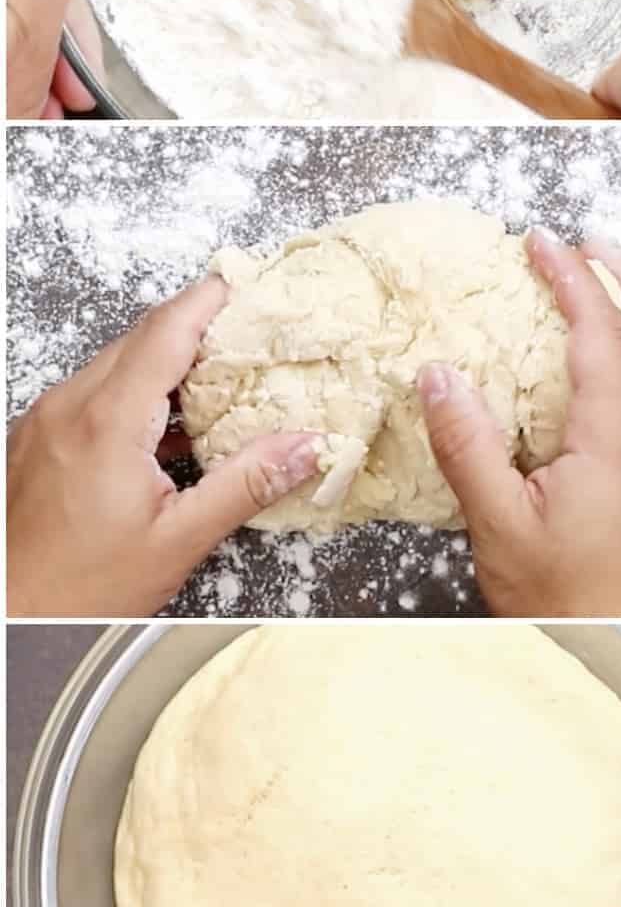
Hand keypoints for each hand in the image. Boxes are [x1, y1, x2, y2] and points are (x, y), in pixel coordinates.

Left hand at [7, 277, 325, 615]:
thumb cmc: (75, 592)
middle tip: (249, 334)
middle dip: (197, 328)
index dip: (209, 298)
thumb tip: (304, 448)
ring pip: (116, 363)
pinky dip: (136, 392)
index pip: (166, 330)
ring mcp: (46, 422)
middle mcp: (67, 409)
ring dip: (166, 362)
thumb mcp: (177, 541)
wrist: (8, 622)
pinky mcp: (36, 440)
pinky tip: (166, 428)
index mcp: (105, 423)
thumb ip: (245, 485)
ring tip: (218, 382)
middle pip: (142, 339)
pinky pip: (93, 392)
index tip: (247, 284)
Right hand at [416, 231, 620, 615]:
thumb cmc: (562, 604)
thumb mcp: (497, 525)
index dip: (572, 278)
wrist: (620, 655)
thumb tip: (439, 373)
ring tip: (609, 287)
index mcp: (617, 443)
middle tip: (589, 246)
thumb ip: (469, 445)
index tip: (541, 241)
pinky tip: (620, 367)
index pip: (601, 334)